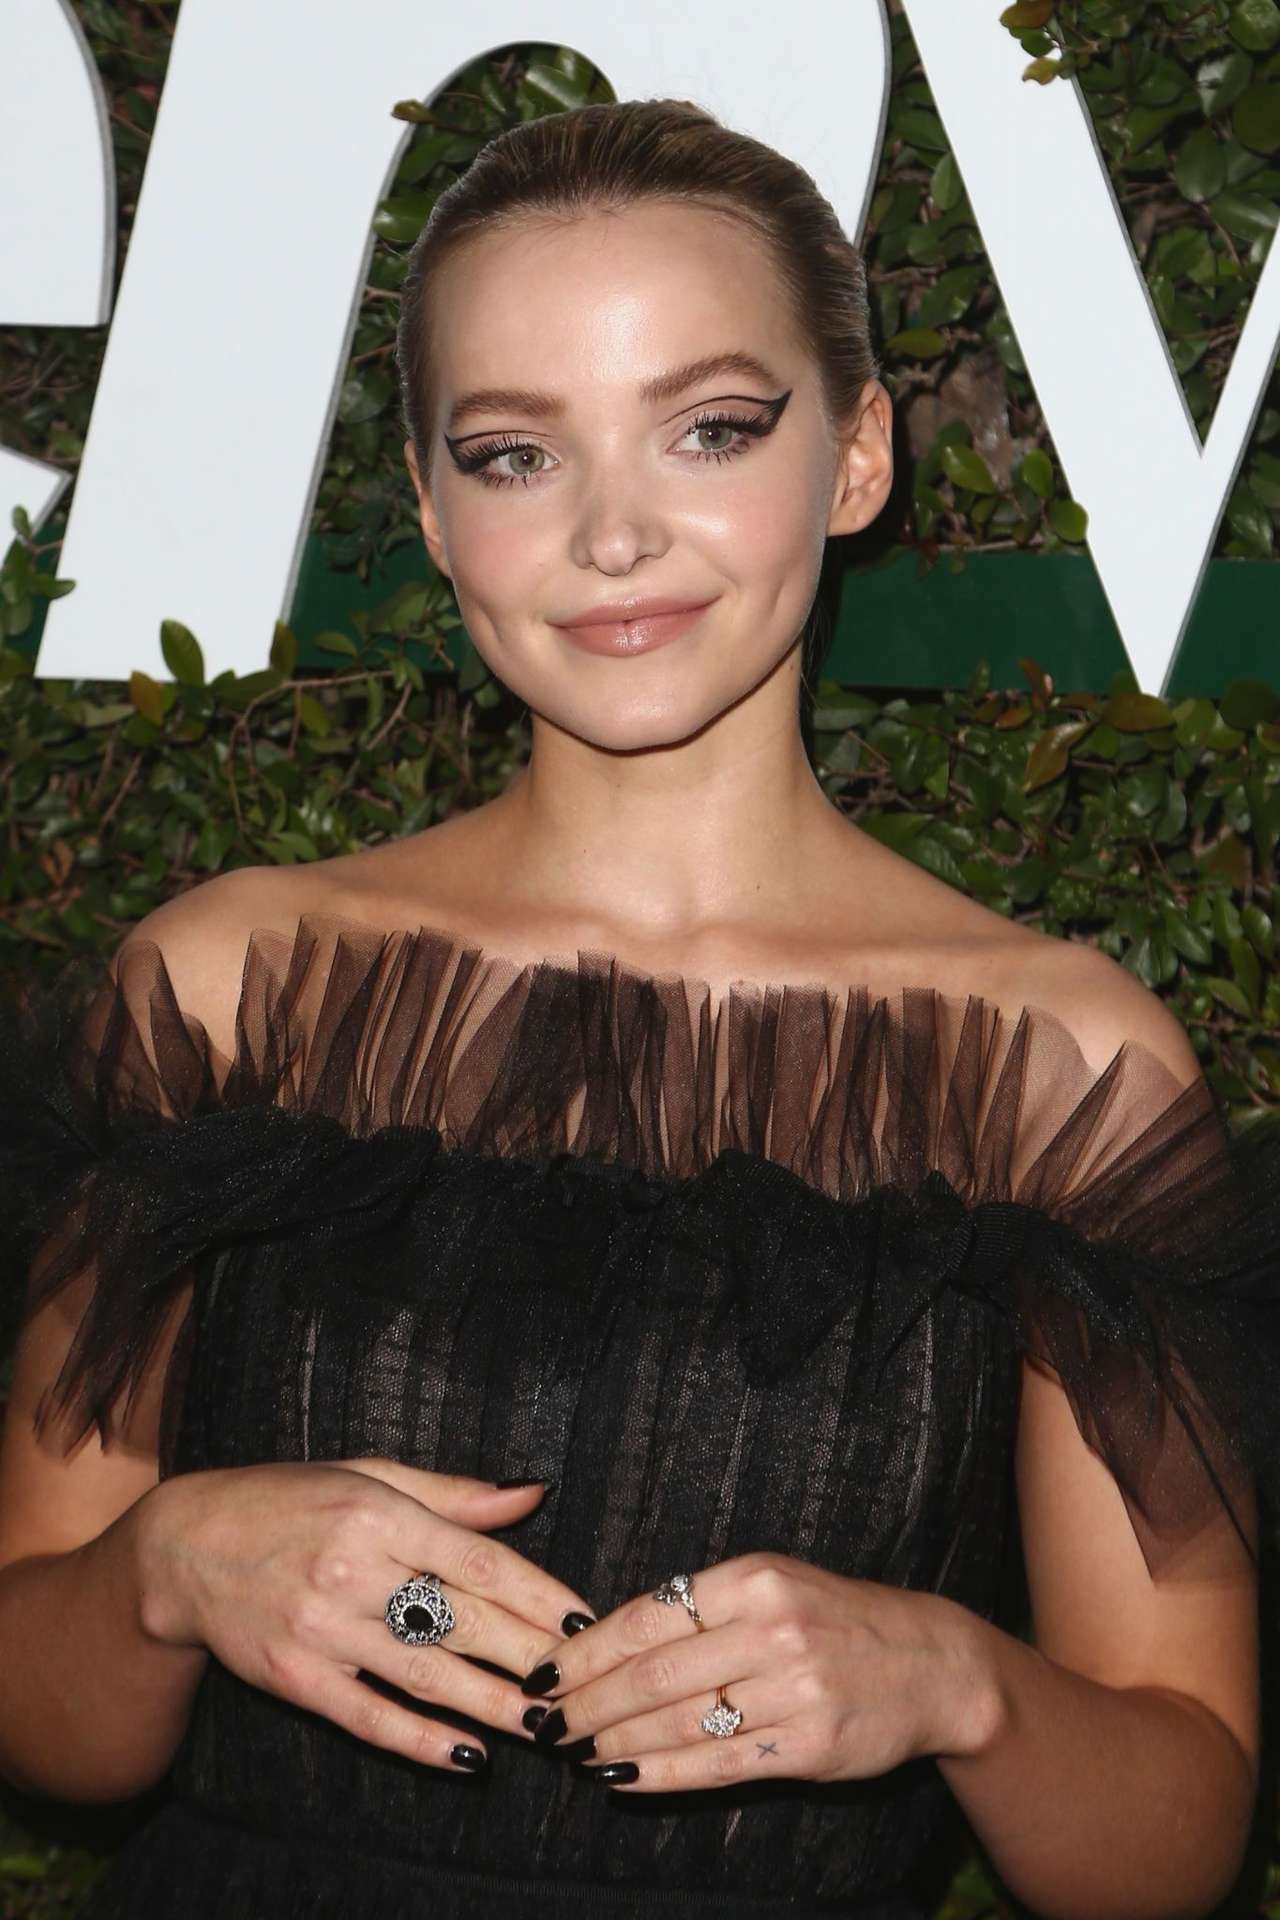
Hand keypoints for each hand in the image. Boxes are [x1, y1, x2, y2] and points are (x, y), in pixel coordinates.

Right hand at [133, 1460, 596, 1774]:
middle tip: (580, 1683)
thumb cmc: (290, 1500)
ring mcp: (323, 1629)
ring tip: (544, 1725)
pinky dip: (421, 1740)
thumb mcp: (370, 1476)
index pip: (478, 1560)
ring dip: (492, 1705)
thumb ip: (453, 1494)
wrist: (184, 1547)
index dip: (536, 1594)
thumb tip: (532, 1490)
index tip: (581, 1619)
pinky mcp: (297, 1678)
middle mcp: (353, 1570)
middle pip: (462, 1622)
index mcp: (379, 1514)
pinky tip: (467, 1754)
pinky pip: (369, 1716)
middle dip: (529, 1656)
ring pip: (425, 1674)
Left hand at [517, 1551, 997, 1790]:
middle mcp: (771, 1629)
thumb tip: (607, 1636)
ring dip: (615, 1741)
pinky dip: (662, 1774)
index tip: (545, 1669)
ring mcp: (793, 1689)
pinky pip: (718, 1764)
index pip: (647, 1616)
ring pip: (680, 1722)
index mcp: (753, 1578)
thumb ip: (701, 1606)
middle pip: (653, 1674)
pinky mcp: (809, 1745)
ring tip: (577, 1749)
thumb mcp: (773, 1584)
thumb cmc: (836, 1618)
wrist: (933, 1663)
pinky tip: (624, 1777)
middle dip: (588, 1701)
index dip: (587, 1649)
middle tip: (547, 1720)